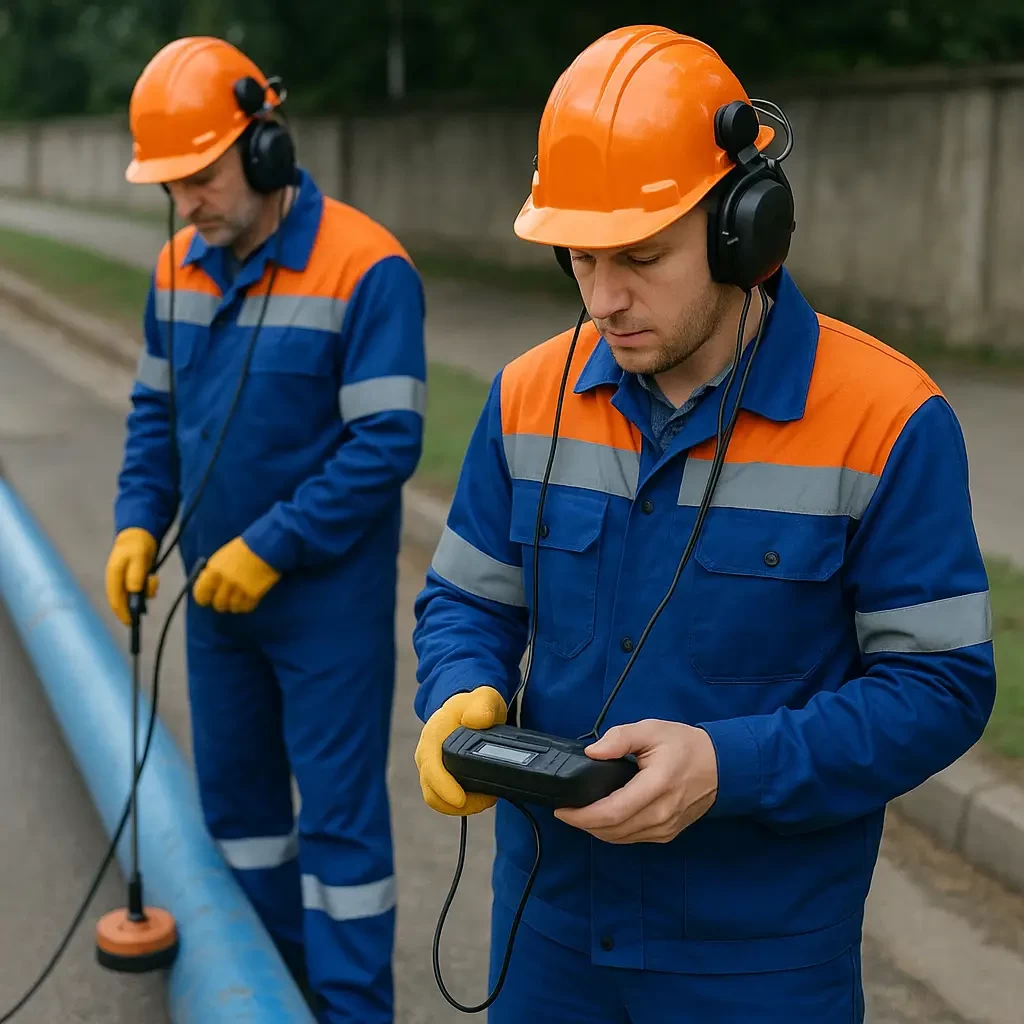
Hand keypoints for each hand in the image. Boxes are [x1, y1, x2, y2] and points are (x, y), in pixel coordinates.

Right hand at [105, 527, 158, 625]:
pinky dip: (148, 587)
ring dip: (145, 593)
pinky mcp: (133, 578)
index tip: (131, 623)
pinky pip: (140, 589)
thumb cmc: (138, 544)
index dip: (123, 613)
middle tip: (146, 611)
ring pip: (134, 596)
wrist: (140, 533)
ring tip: (153, 579)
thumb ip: (136, 574)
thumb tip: (134, 591)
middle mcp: (117, 580)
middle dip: (135, 606)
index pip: (115, 600)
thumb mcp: (139, 557)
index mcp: (113, 575)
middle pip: (123, 601)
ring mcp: (124, 579)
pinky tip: (153, 577)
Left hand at [192, 537, 279, 612]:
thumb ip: (213, 572)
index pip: (201, 594)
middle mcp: (226, 582)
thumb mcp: (222, 558)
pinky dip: (246, 606)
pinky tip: (248, 599)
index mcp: (214, 571)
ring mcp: (240, 589)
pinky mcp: (254, 594)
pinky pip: (246, 607)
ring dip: (235, 605)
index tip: (207, 598)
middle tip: (225, 599)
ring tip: (239, 599)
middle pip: (218, 603)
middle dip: (221, 603)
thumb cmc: (243, 549)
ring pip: (233, 607)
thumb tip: (207, 586)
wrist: (266, 545)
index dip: (203, 598)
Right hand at [414, 686, 506, 815]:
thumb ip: (483, 706)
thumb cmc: (474, 706)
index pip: (430, 767)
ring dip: (462, 807)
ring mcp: (431, 769)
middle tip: (487, 799)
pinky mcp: (438, 779)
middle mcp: (426, 754)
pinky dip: (462, 805)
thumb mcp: (483, 699)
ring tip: (487, 798)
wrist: (470, 710)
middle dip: (457, 804)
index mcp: (433, 735)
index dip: (443, 786)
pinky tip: (481, 797)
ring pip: (437, 800)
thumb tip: (477, 720)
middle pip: (431, 791)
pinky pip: (444, 800)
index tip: (461, 799)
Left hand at [554, 720, 718, 843]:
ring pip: (621, 838)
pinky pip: (633, 838)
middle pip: (612, 830)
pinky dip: (613, 832)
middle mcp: (661, 813)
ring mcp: (665, 827)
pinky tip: (603, 818)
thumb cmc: (685, 746)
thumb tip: (593, 752)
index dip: (582, 815)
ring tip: (580, 814)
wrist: (721, 766)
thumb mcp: (651, 729)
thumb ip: (620, 738)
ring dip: (596, 830)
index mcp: (656, 786)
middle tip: (565, 810)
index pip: (612, 812)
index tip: (562, 809)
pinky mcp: (667, 833)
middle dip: (583, 823)